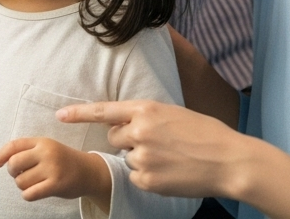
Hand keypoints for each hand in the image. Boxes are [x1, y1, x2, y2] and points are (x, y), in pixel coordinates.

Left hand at [0, 138, 110, 205]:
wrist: (89, 172)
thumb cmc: (63, 161)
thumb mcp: (47, 148)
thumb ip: (27, 150)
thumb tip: (0, 161)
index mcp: (42, 141)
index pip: (14, 145)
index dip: (0, 155)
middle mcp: (47, 153)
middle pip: (14, 163)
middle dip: (13, 172)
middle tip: (20, 175)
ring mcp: (52, 168)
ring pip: (21, 181)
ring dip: (22, 185)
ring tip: (33, 183)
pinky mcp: (56, 185)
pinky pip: (30, 193)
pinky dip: (28, 195)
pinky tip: (35, 192)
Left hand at [56, 100, 248, 197]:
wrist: (230, 161)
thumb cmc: (207, 135)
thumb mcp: (174, 113)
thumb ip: (147, 116)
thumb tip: (127, 123)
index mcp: (146, 109)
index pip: (103, 110)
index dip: (79, 114)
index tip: (60, 116)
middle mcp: (139, 131)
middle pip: (113, 136)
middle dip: (126, 139)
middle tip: (155, 142)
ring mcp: (142, 157)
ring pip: (126, 157)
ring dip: (141, 158)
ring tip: (169, 158)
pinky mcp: (147, 179)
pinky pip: (135, 176)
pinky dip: (148, 176)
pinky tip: (169, 172)